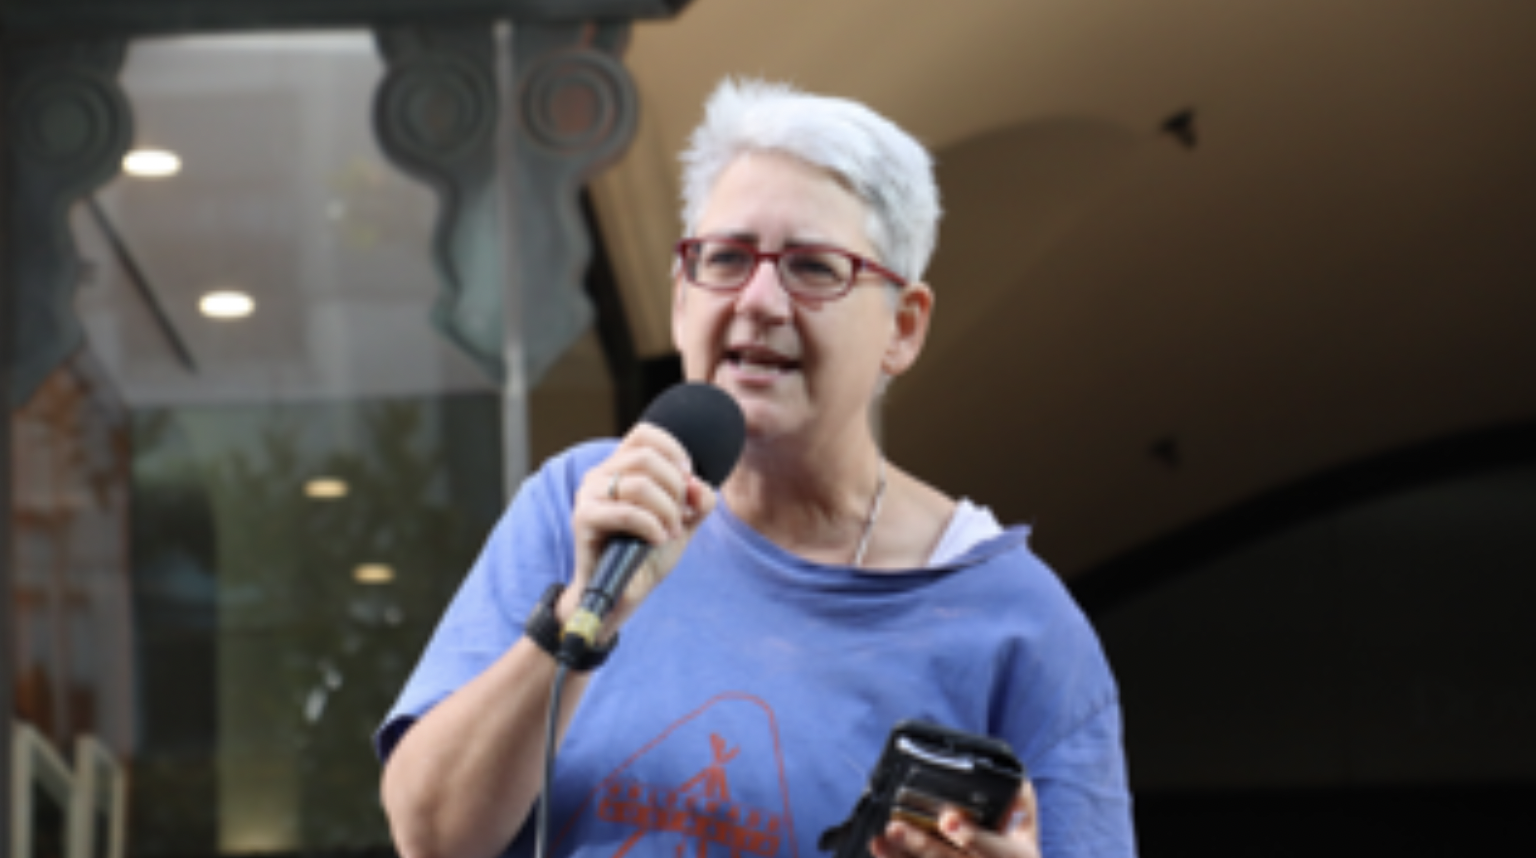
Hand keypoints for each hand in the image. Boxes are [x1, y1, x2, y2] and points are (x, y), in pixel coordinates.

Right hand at [565, 424, 716, 633]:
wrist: (624, 592)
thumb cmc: (648, 554)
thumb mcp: (684, 522)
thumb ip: (699, 500)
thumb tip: (697, 484)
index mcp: (620, 467)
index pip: (646, 434)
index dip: (675, 451)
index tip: (687, 482)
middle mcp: (600, 474)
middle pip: (647, 457)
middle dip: (676, 488)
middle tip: (681, 516)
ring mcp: (588, 495)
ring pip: (639, 484)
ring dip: (666, 510)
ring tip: (671, 531)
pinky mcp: (584, 519)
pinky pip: (627, 512)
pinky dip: (652, 526)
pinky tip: (658, 539)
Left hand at [870, 781, 1038, 857]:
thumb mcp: (1028, 839)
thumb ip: (1023, 806)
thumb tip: (1016, 779)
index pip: (992, 848)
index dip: (971, 835)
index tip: (948, 819)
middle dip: (920, 844)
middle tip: (897, 826)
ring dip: (900, 854)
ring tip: (880, 837)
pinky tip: (880, 846)